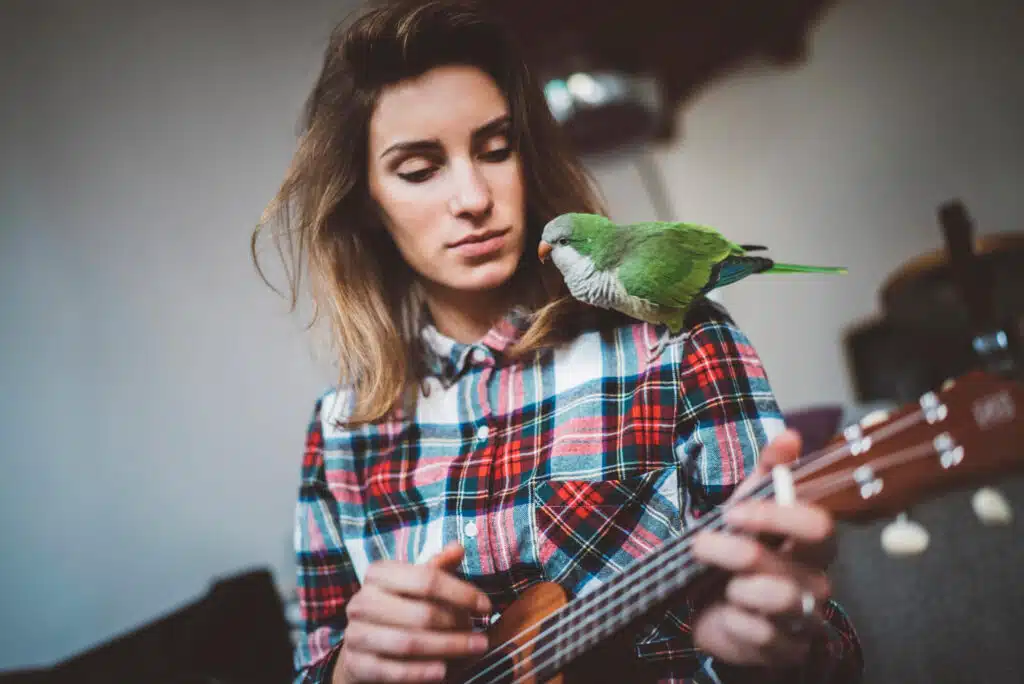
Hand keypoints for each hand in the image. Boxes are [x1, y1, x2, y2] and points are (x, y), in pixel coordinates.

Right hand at [334, 542, 491, 683]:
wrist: (364, 644)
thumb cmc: (399, 606)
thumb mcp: (416, 584)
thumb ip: (437, 567)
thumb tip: (458, 548)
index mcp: (379, 573)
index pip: (426, 579)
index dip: (461, 593)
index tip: (486, 606)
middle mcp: (362, 601)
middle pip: (420, 614)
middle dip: (457, 626)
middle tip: (480, 637)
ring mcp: (355, 633)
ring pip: (408, 643)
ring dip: (446, 649)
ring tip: (471, 651)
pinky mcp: (356, 664)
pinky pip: (391, 671)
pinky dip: (420, 672)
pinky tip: (443, 671)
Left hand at [691, 429, 835, 667]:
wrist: (719, 610)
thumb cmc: (738, 554)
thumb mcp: (747, 507)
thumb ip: (768, 472)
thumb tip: (789, 435)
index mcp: (812, 543)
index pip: (818, 524)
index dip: (776, 516)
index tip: (733, 512)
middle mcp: (817, 579)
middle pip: (790, 564)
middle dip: (740, 552)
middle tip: (703, 545)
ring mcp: (805, 617)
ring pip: (778, 598)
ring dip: (735, 587)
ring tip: (719, 584)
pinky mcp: (787, 648)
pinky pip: (763, 634)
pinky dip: (735, 621)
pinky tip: (728, 614)